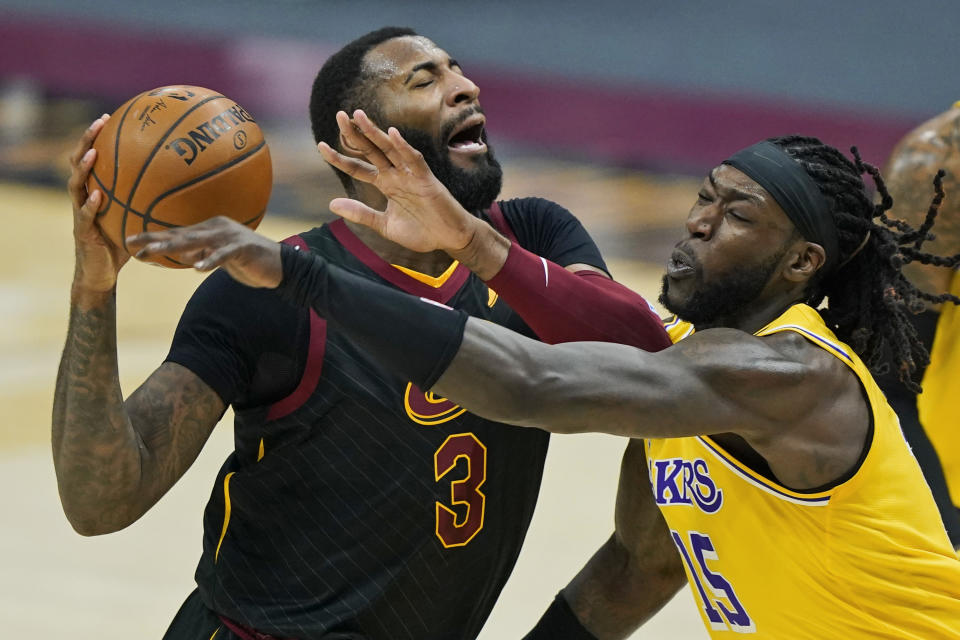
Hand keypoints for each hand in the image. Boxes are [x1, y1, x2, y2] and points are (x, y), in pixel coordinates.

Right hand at [69, 114, 130, 298]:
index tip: (107, 117)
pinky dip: (91, 205)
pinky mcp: (82, 232)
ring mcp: (79, 214)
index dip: (96, 137)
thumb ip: (148, 204)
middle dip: (87, 140)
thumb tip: (181, 190)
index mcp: (94, 192)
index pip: (92, 158)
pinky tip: (98, 196)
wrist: (101, 274)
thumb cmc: (121, 245)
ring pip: (75, 186)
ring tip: (93, 153)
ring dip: (84, 168)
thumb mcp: (135, 219)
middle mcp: (82, 198)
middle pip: (78, 163)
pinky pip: (86, 216)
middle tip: (99, 123)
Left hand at [126, 217, 282, 287]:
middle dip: (155, 239)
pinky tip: (198, 269)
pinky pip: (223, 255)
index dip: (153, 237)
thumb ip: (202, 254)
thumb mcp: (220, 258)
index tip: (130, 241)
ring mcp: (230, 237)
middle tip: (132, 243)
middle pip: (182, 234)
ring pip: (198, 241)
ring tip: (156, 251)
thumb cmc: (250, 262)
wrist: (282, 265)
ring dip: (175, 247)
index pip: (177, 233)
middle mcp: (217, 228)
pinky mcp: (243, 248)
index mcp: (210, 229)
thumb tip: (182, 255)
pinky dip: (210, 261)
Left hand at [318, 109, 479, 253]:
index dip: (340, 158)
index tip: (321, 146)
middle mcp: (396, 175)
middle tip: (339, 115)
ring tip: (359, 116)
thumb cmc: (421, 231)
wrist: (448, 239)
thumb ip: (361, 214)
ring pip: (390, 149)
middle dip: (355, 134)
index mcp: (386, 184)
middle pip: (371, 150)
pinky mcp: (426, 179)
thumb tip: (331, 204)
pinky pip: (414, 159)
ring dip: (375, 132)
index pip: (359, 167)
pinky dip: (403, 147)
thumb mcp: (384, 225)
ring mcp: (411, 175)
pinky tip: (392, 134)